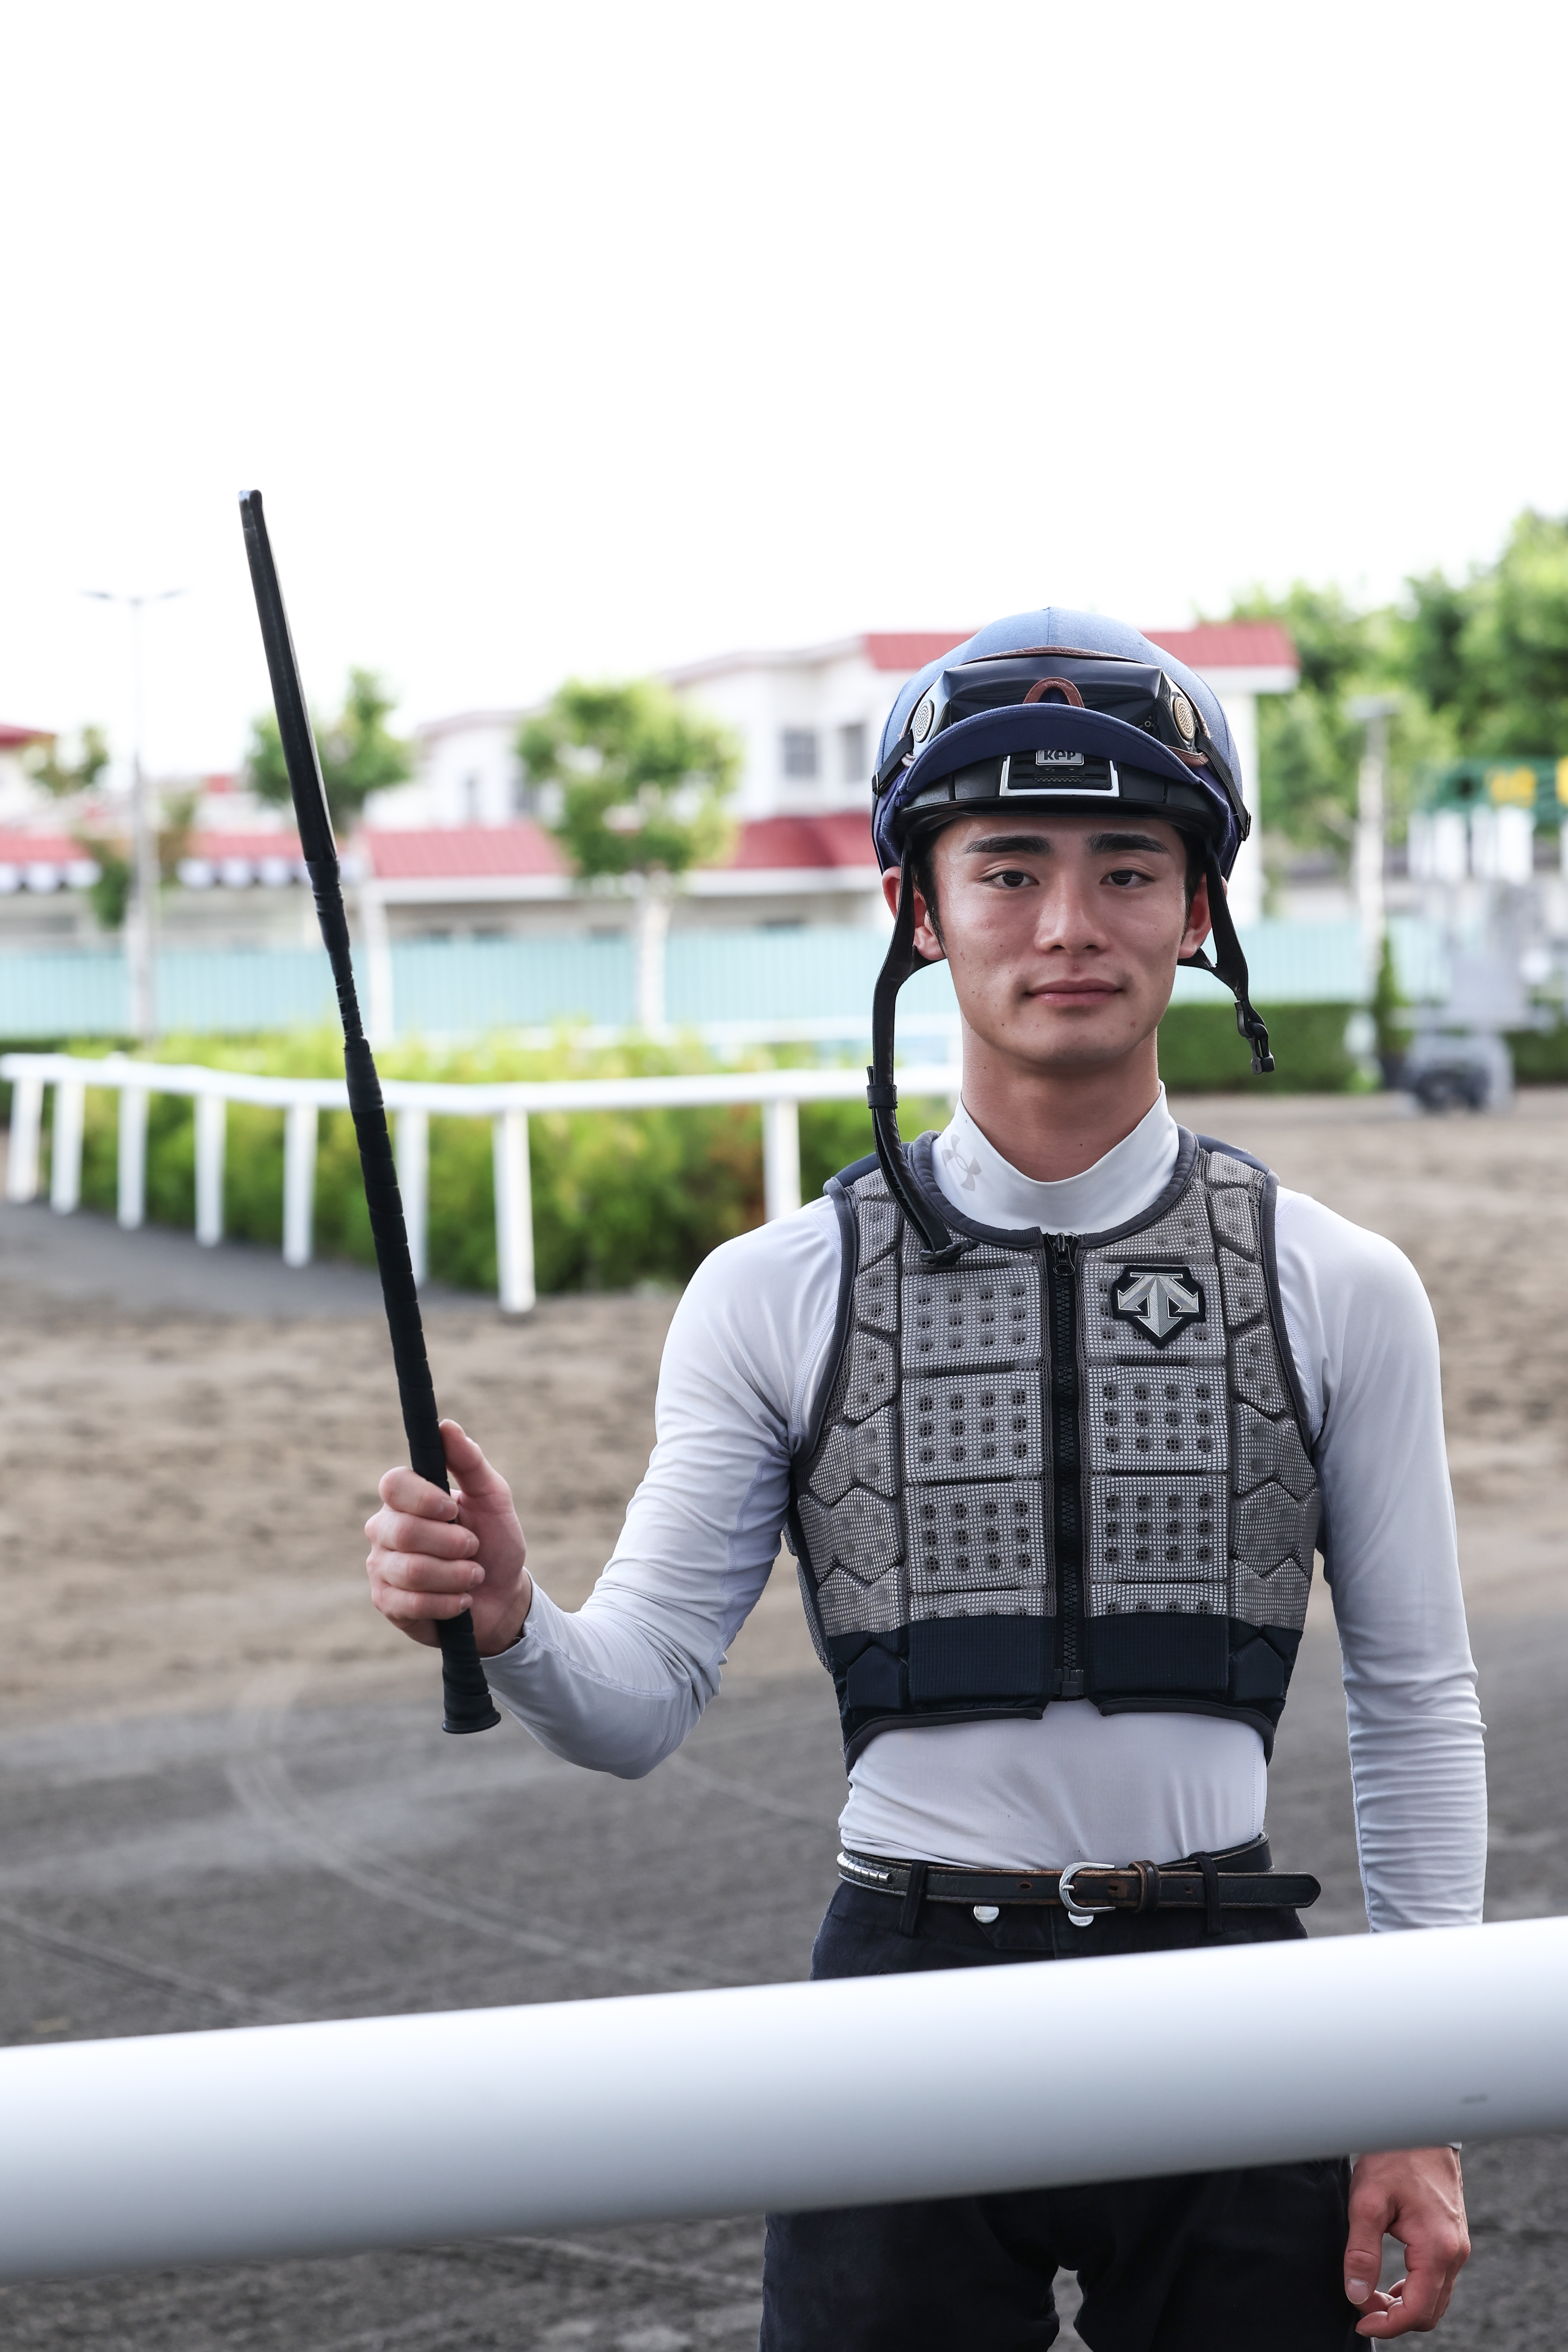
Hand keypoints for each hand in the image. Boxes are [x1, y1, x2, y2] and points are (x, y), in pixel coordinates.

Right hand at [365, 1420, 532, 1657]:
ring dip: (456, 1575)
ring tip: (474, 1575)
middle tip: (473, 1547)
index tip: (453, 1509)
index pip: (393, 1484)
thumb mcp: (492, 1497)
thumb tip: (445, 1425)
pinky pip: (411, 1604)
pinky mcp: (385, 1602)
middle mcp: (384, 1528)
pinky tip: (462, 1600)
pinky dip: (448, 1602)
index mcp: (406, 1497)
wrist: (502, 1595)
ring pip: (411, 1571)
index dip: (423, 1498)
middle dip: (452, 1544)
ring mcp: (381, 1566)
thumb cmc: (495, 1541)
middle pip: (403, 1531)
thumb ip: (469, 1461)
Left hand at [1345, 2147, 1468, 2334]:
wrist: (1421, 2127)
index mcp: (1437, 2249)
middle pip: (1429, 2312)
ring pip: (1435, 2299)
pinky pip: (1437, 2280)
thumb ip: (1361, 2252)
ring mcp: (1457, 2247)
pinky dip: (1415, 2290)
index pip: (1416, 2310)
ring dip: (1404, 2306)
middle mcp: (1455, 2253)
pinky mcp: (1452, 2240)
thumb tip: (1354, 2293)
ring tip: (1370, 2296)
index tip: (1359, 2320)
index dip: (1386, 2324)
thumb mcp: (1367, 2201)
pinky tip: (1391, 2282)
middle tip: (1361, 2308)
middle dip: (1395, 2319)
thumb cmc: (1395, 2157)